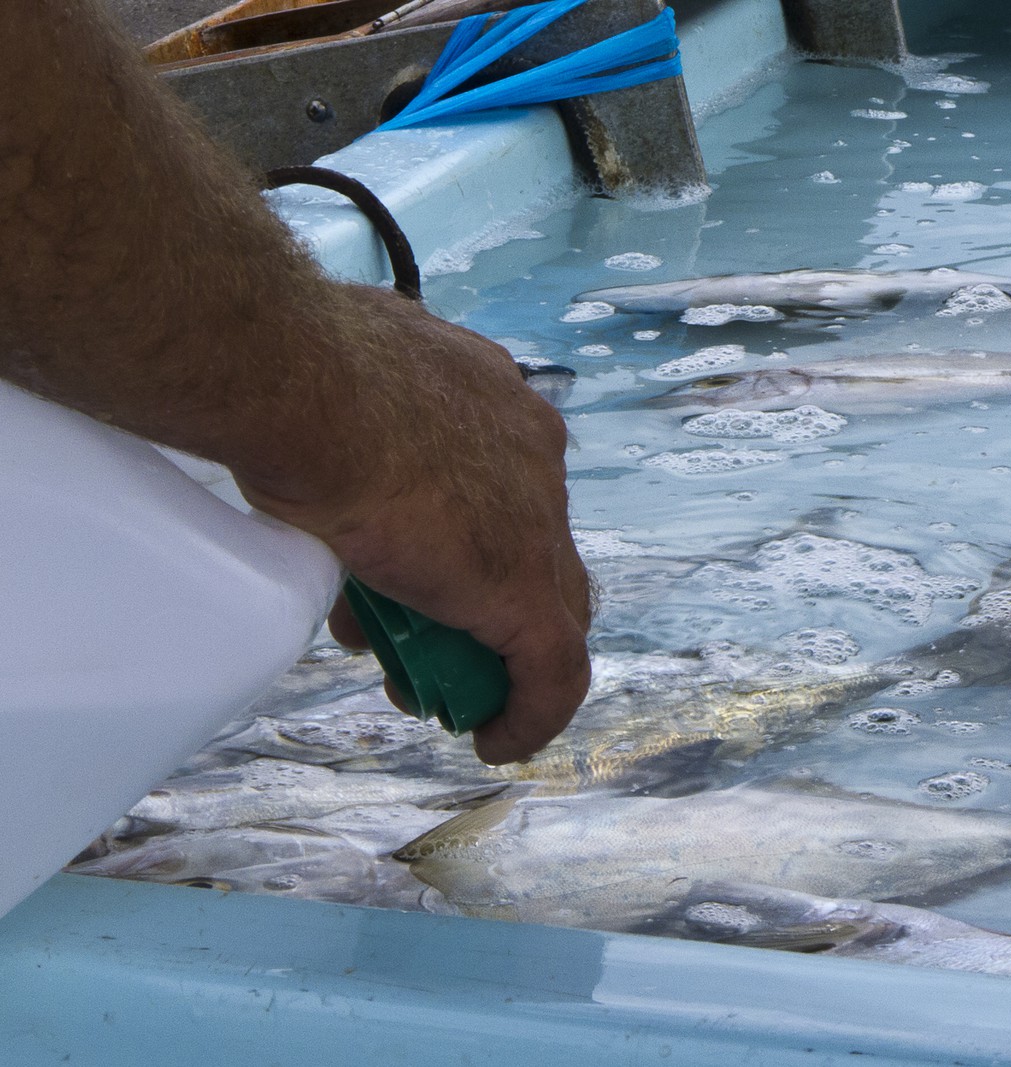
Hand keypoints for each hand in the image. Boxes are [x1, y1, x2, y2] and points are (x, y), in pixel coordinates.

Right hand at [236, 287, 591, 763]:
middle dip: (473, 608)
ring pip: (539, 609)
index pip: (504, 489)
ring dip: (480, 658)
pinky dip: (531, 711)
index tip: (407, 575)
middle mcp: (532, 452)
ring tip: (417, 686)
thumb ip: (353, 439)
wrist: (298, 386)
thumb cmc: (292, 376)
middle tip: (416, 645)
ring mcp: (535, 520)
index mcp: (492, 400)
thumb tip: (324, 482)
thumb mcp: (333, 402)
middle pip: (525, 551)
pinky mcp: (523, 588)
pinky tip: (495, 740)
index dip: (460, 546)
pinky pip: (552, 667)